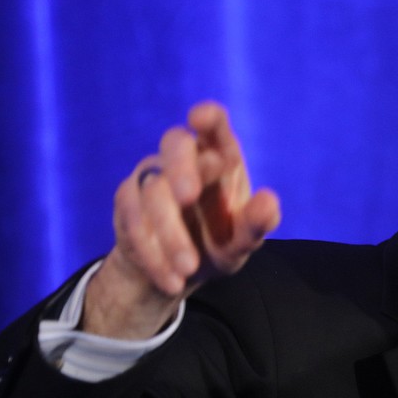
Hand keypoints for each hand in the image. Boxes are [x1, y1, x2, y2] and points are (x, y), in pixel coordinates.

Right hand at [83, 101, 280, 338]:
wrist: (176, 271)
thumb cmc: (219, 240)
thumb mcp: (241, 240)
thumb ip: (257, 223)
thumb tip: (269, 201)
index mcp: (219, 157)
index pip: (214, 126)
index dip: (209, 118)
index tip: (201, 117)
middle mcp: (184, 159)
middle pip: (175, 143)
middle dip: (181, 167)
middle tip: (188, 196)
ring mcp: (152, 176)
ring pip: (153, 190)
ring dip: (170, 233)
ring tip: (188, 268)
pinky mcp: (127, 201)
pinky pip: (132, 220)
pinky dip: (153, 253)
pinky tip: (172, 279)